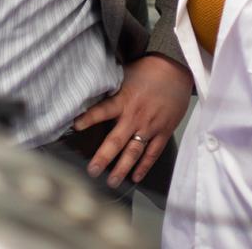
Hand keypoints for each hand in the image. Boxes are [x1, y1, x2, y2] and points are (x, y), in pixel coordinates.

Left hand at [73, 54, 192, 187]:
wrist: (176, 70)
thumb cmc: (148, 71)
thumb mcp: (125, 75)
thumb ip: (110, 89)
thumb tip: (89, 93)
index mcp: (124, 100)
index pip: (102, 111)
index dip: (88, 118)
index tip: (75, 126)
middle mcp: (135, 116)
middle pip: (117, 141)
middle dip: (103, 157)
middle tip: (92, 171)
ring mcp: (150, 126)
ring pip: (134, 152)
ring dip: (122, 168)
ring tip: (113, 182)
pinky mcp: (163, 131)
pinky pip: (153, 153)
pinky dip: (145, 166)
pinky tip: (135, 177)